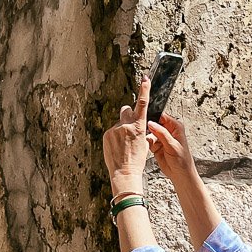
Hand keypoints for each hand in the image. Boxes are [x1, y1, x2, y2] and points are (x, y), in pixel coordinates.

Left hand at [102, 77, 151, 193]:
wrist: (124, 173)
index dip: (144, 90)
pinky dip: (115, 137)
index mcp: (139, 127)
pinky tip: (117, 148)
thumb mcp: (145, 145)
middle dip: (128, 114)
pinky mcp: (106, 135)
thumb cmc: (137, 161)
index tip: (145, 79)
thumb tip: (139, 129)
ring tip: (123, 145)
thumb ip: (141, 132)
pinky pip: (112, 131)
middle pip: (126, 110)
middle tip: (130, 125)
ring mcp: (114, 130)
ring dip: (121, 129)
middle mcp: (126, 125)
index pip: (142, 104)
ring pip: (119, 123)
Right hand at [148, 112, 197, 181]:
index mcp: (175, 127)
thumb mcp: (172, 145)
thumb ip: (161, 133)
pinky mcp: (156, 146)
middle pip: (154, 124)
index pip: (162, 117)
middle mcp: (168, 131)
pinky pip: (148, 141)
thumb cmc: (182, 160)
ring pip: (149, 133)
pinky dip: (147, 144)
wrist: (180, 174)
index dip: (154, 117)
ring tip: (151, 143)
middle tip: (146, 133)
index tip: (146, 120)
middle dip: (149, 128)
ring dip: (148, 137)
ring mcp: (161, 139)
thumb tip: (151, 123)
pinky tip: (151, 148)